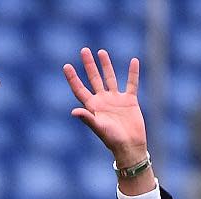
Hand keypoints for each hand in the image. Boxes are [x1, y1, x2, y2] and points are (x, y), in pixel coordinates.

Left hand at [63, 51, 147, 168]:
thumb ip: (87, 118)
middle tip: (84, 50)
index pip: (80, 89)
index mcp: (93, 107)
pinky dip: (133, 73)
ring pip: (110, 78)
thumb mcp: (99, 128)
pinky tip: (134, 61)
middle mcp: (103, 101)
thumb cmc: (112, 140)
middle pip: (94, 79)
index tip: (66, 65)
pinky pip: (131, 83)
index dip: (72, 78)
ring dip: (106, 65)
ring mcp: (116, 100)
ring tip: (101, 52)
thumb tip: (73, 111)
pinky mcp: (130, 101)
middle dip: (89, 65)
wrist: (130, 146)